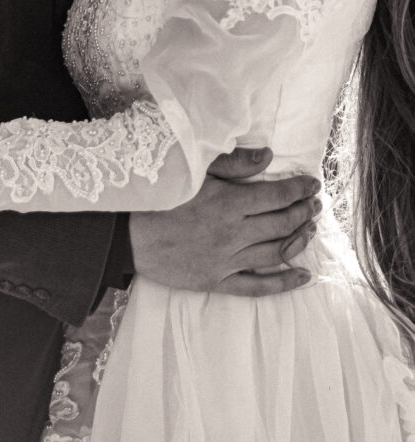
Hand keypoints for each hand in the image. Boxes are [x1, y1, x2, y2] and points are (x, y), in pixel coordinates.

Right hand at [129, 147, 321, 295]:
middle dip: (305, 212)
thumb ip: (233, 163)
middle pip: (283, 223)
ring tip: (311, 228)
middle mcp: (233, 233)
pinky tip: (303, 276)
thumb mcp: (192, 170)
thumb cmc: (158, 199)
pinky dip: (283, 283)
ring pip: (276, 252)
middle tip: (314, 205)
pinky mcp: (216, 280)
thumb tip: (268, 156)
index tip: (312, 184)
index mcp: (229, 203)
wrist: (126, 236)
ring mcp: (226, 260)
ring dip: (299, 239)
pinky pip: (256, 286)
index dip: (300, 189)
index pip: (278, 196)